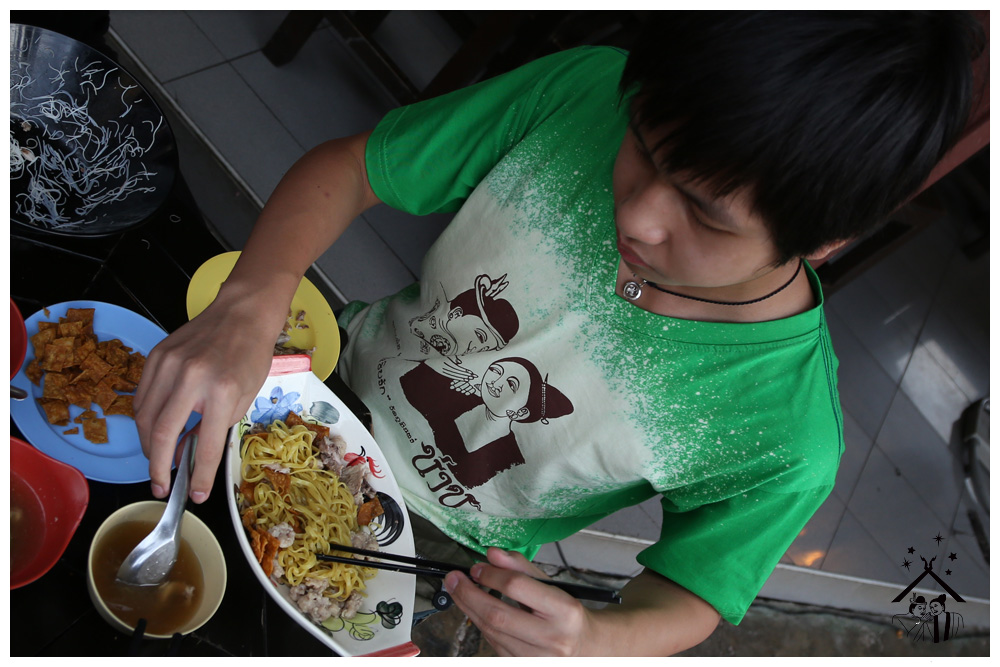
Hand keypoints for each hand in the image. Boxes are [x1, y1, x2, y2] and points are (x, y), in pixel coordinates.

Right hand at [134, 288, 282, 502]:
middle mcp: (191, 378)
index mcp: (221, 391)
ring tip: (158, 462)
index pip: (204, 445)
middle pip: (162, 434)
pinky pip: (141, 397)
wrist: (240, 313)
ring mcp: (168, 365)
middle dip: (158, 468)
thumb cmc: (249, 355)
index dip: (199, 476)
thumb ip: (217, 426)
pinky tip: (155, 432)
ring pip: (144, 418)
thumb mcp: (244, 397)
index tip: (196, 496)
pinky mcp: (155, 357)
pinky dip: (145, 420)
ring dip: (149, 446)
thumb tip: (189, 455)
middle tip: (162, 487)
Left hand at [444, 547, 594, 655]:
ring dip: (469, 609)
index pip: (517, 586)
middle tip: (454, 579)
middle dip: (469, 594)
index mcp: (564, 610)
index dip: (491, 574)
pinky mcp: (524, 665)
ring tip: (459, 592)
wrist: (584, 646)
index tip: (476, 567)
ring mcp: (537, 657)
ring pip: (491, 631)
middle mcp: (552, 637)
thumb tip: (492, 554)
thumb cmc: (566, 613)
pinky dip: (481, 625)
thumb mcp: (550, 585)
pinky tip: (476, 611)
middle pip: (497, 614)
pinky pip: (494, 644)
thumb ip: (520, 567)